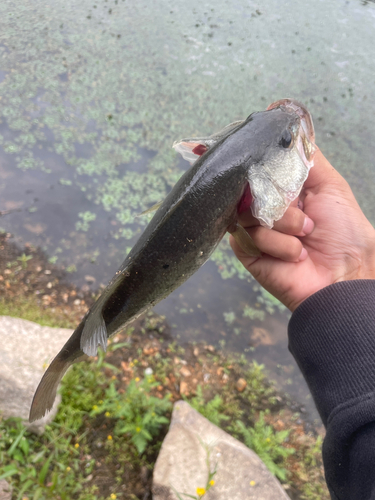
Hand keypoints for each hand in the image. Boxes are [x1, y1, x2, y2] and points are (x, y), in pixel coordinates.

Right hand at [230, 149, 374, 310]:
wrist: (344, 276)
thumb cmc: (344, 234)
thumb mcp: (331, 185)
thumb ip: (308, 158)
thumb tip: (290, 129)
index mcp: (283, 191)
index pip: (258, 168)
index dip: (257, 163)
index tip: (258, 158)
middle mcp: (265, 207)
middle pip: (249, 186)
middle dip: (282, 199)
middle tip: (305, 214)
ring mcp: (253, 229)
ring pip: (248, 211)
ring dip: (284, 224)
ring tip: (305, 237)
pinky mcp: (247, 251)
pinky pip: (247, 235)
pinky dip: (277, 244)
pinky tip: (295, 255)